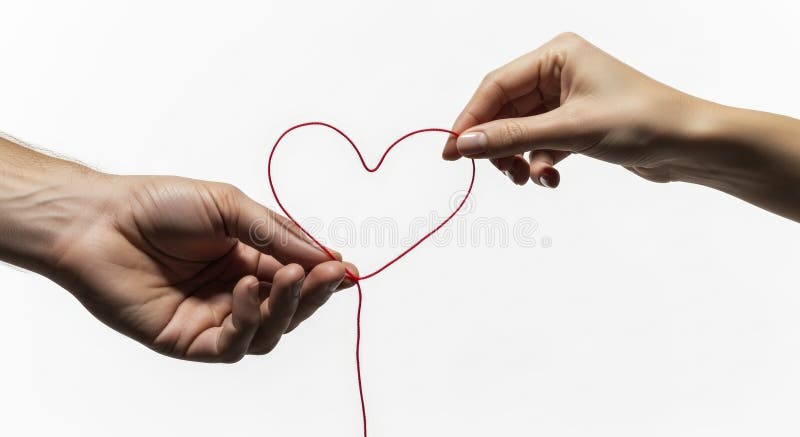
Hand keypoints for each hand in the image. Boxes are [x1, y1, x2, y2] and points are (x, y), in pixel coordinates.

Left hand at [49, 174, 355, 362]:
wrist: (98, 220)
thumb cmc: (157, 206)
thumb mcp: (230, 207)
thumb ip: (278, 234)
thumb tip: (330, 257)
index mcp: (247, 258)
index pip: (298, 276)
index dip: (324, 276)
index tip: (348, 270)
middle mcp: (234, 292)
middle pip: (290, 308)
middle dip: (313, 293)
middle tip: (329, 275)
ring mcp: (213, 318)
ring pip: (268, 332)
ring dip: (285, 308)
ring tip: (285, 276)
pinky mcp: (188, 341)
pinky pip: (232, 345)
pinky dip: (247, 320)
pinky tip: (246, 289)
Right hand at [442, 32, 713, 187]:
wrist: (690, 145)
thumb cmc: (641, 121)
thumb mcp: (569, 130)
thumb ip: (511, 137)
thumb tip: (463, 145)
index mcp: (556, 55)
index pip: (496, 85)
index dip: (470, 119)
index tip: (450, 152)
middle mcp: (559, 72)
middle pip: (505, 111)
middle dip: (499, 145)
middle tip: (495, 174)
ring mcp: (567, 99)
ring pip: (521, 131)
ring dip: (520, 158)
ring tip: (527, 178)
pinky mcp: (576, 124)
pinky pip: (541, 143)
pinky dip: (540, 163)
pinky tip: (552, 178)